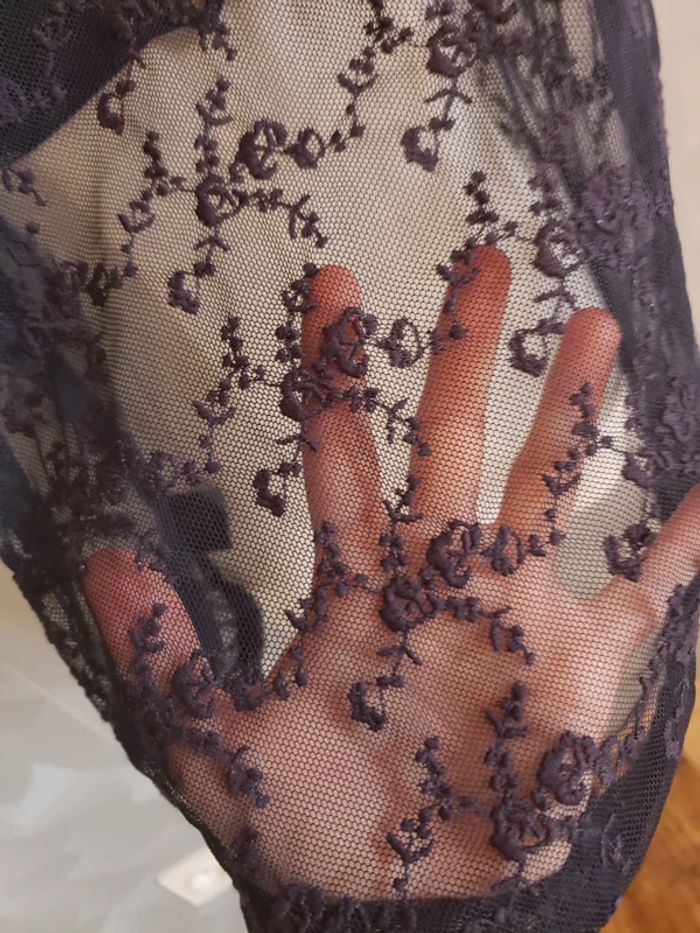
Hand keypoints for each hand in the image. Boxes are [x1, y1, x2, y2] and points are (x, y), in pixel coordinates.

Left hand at [83, 247, 699, 899]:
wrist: (404, 890)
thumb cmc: (312, 814)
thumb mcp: (220, 744)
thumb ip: (167, 657)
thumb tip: (101, 563)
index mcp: (359, 583)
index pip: (344, 455)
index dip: (336, 373)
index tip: (333, 285)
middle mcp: (441, 574)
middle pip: (453, 444)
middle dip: (464, 355)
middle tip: (484, 259)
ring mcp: (518, 610)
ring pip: (550, 489)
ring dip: (571, 412)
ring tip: (594, 325)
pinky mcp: (584, 662)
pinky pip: (646, 594)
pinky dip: (681, 549)